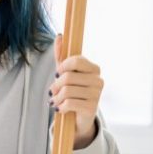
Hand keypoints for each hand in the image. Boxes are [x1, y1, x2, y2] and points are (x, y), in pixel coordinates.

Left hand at [49, 34, 102, 148]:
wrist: (78, 117)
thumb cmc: (71, 91)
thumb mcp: (65, 73)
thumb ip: (61, 55)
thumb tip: (60, 36)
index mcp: (94, 69)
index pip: (76, 60)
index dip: (62, 67)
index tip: (57, 73)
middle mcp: (99, 81)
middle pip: (68, 77)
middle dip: (55, 85)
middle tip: (53, 91)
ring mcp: (97, 95)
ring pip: (67, 91)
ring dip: (56, 98)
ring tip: (55, 101)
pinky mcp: (92, 108)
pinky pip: (69, 103)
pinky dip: (60, 106)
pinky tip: (61, 108)